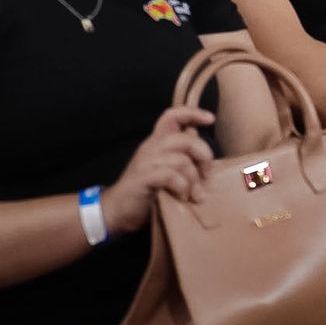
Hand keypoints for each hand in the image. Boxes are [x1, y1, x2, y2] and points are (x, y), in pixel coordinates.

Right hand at [101, 106, 216, 235]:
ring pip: (182, 160)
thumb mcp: (163, 168)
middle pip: (186, 139)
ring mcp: (146, 162)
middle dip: (204, 157)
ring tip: (195, 195)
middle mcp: (151, 148)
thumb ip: (178, 154)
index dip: (193, 113)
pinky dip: (182, 188)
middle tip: (207, 176)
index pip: (172, 116)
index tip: (210, 118)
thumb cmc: (145, 191)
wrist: (115, 211)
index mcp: (156, 142)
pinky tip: (181, 198)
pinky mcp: (143, 178)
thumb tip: (199, 142)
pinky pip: (171, 176)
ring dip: (194, 180)